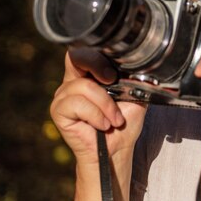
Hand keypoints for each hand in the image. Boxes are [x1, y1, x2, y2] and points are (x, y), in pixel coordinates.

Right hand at [50, 47, 146, 165]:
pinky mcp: (58, 111)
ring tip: (113, 119)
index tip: (114, 71)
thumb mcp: (134, 94)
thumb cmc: (124, 123)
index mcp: (88, 74)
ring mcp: (63, 95)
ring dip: (105, 104)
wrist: (117, 149)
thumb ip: (132, 76)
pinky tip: (102, 125)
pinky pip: (78, 104)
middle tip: (112, 83)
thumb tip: (143, 61)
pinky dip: (96, 115)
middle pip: (77, 58)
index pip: (84, 51)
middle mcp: (72, 82)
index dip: (98, 53)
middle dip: (99, 68)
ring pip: (84, 86)